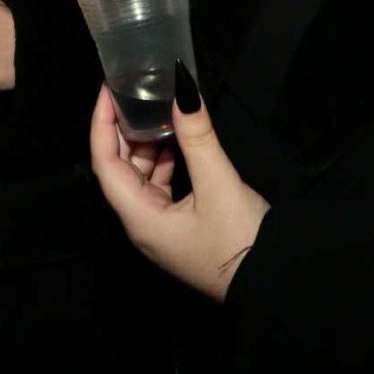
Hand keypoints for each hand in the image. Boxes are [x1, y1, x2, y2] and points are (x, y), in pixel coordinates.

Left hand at [87, 71, 267, 302]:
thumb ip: (197, 136)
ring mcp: (161, 229)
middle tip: (135, 93)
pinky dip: (166, 161)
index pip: (105, 163)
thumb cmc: (238, 239)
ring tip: (159, 108)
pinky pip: (161, 188)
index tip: (108, 90)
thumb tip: (181, 89)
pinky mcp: (180, 229)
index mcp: (139, 217)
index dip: (102, 124)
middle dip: (125, 130)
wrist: (270, 284)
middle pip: (120, 170)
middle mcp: (141, 224)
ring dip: (148, 145)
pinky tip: (180, 141)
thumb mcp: (219, 183)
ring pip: (142, 178)